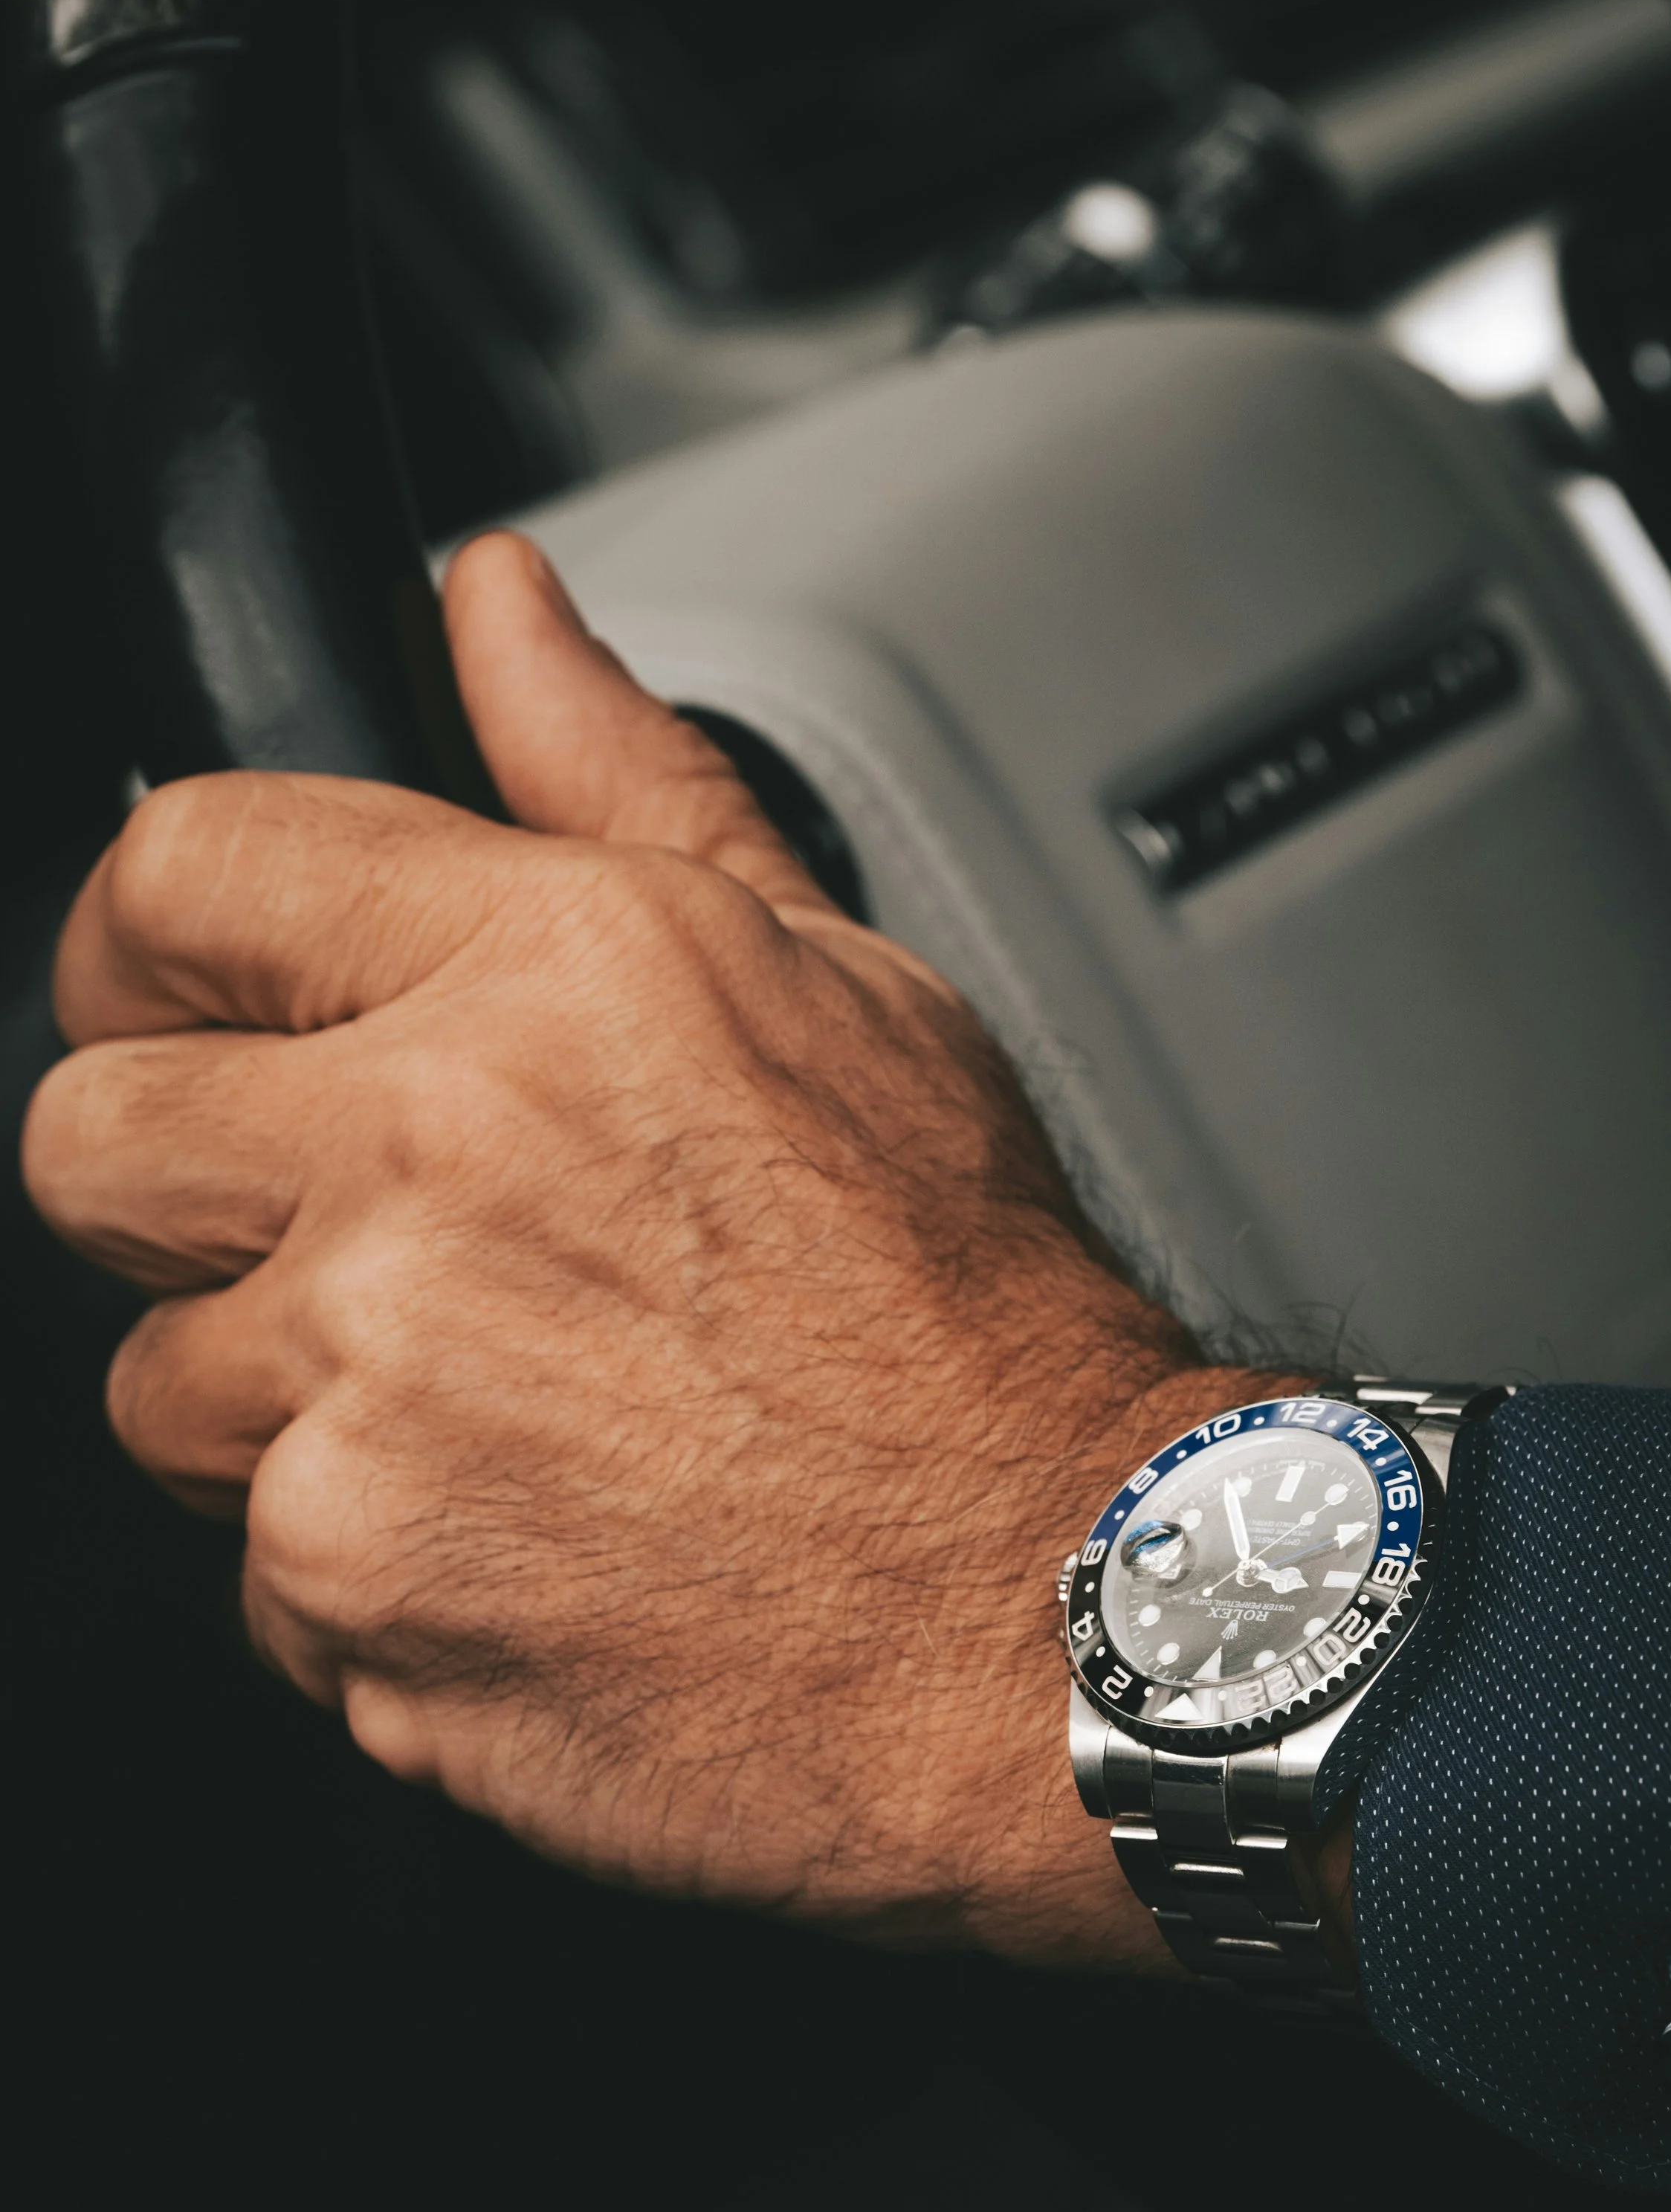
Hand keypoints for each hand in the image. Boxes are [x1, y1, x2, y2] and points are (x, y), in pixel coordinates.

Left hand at [25, 532, 1318, 1965]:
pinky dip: (362, 1575)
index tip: (173, 994)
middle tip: (333, 1231)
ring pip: (157, 1380)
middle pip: (93, 1135)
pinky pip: (252, 1576)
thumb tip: (496, 607)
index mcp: (547, 973)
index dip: (149, 938)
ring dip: (282, 1403)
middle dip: (183, 1186)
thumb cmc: (963, 1309)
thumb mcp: (831, 980)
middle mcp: (429, 1161)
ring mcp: (371, 1384)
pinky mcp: (353, 1582)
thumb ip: (619, 774)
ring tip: (492, 1412)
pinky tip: (524, 1539)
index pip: (181, 873)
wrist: (1036, 1604)